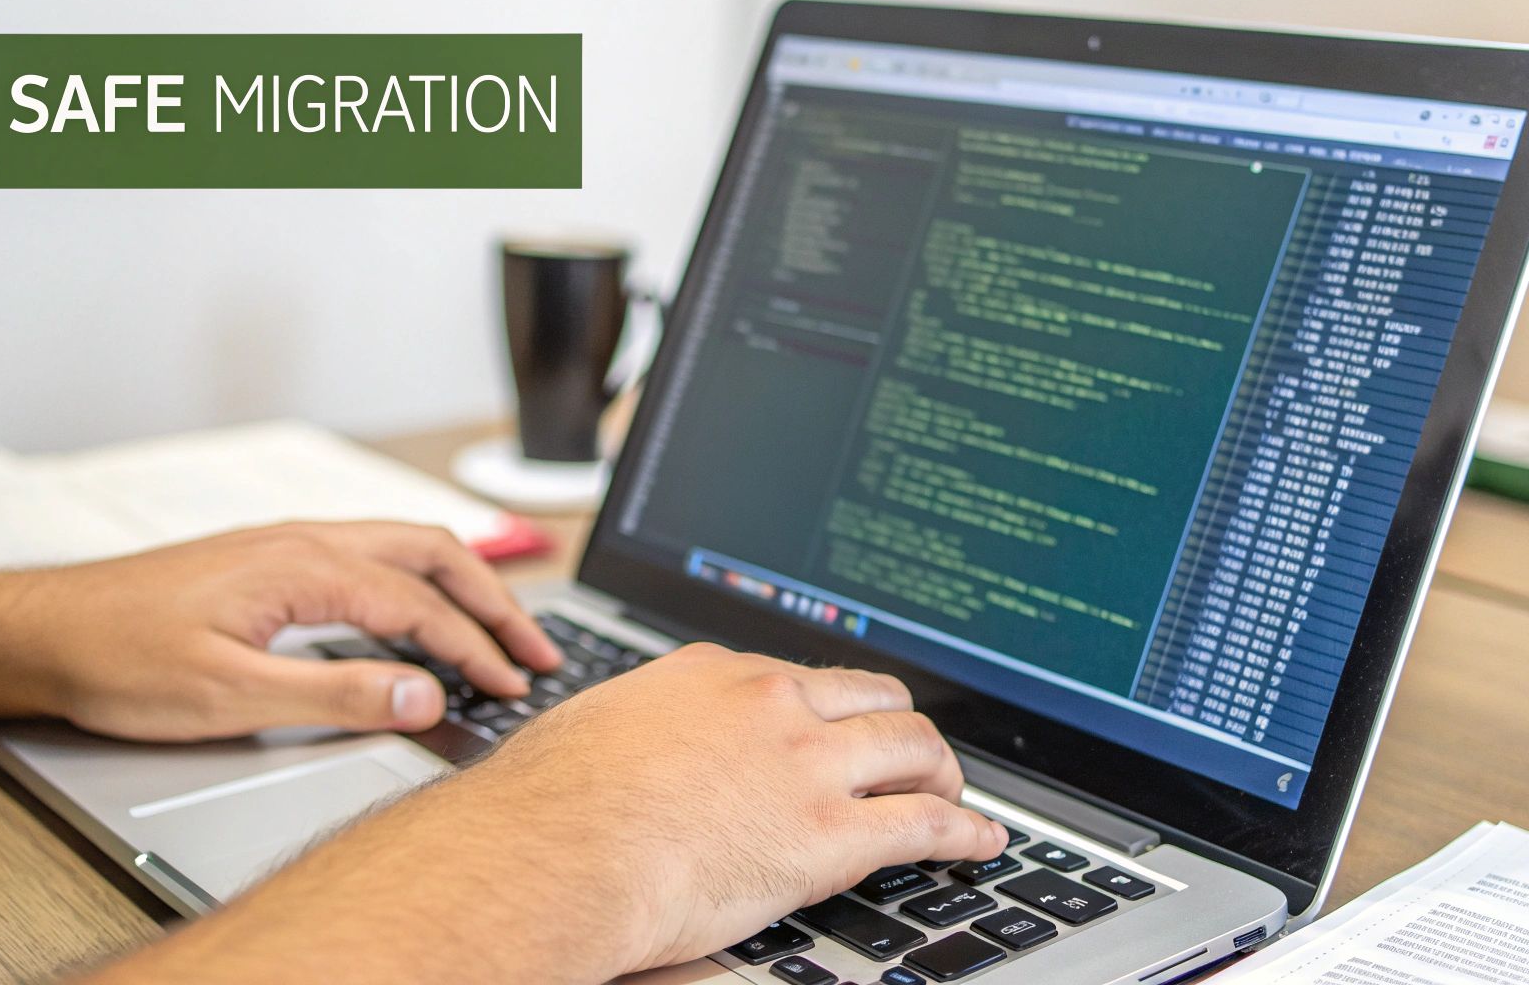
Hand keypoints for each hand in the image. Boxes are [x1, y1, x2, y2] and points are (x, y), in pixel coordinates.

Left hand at [0, 521, 559, 739]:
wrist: (41, 628)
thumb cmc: (118, 656)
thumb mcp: (231, 695)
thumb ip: (336, 693)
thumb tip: (423, 694)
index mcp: (306, 566)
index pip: (422, 606)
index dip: (476, 649)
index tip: (514, 686)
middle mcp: (305, 541)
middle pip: (433, 554)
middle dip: (496, 602)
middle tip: (537, 648)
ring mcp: (287, 545)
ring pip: (405, 547)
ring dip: (461, 586)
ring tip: (498, 629)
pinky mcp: (270, 561)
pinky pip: (372, 556)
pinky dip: (419, 583)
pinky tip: (416, 615)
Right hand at [440, 642, 1007, 976]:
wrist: (554, 852)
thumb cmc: (547, 805)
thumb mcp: (593, 731)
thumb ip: (636, 730)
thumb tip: (627, 747)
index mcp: (713, 676)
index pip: (800, 679)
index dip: (830, 708)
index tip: (838, 725)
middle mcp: (770, 704)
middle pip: (873, 698)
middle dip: (900, 728)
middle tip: (911, 756)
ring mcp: (805, 765)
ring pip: (912, 747)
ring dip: (942, 771)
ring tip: (953, 794)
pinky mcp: (828, 834)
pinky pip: (925, 824)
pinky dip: (965, 831)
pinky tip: (981, 841)